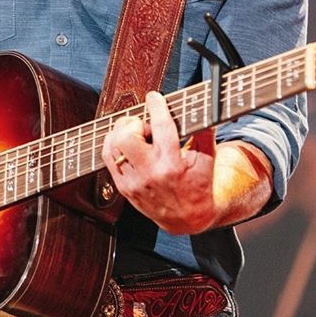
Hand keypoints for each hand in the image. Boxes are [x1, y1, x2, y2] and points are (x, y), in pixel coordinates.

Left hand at [101, 91, 218, 233]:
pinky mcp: (123, 188)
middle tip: (144, 126)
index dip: (156, 107)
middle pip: (127, 137)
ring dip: (122, 132)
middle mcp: (151, 173)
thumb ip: (206, 131)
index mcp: (173, 164)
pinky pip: (108, 157)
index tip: (154, 97)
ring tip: (136, 134)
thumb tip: (208, 106)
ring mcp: (134, 182)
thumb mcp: (208, 159)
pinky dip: (114, 144)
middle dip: (133, 123)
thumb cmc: (198, 185)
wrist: (187, 219)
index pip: (161, 127)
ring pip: (113, 145)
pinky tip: (126, 143)